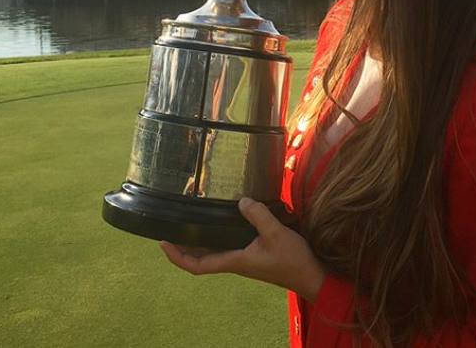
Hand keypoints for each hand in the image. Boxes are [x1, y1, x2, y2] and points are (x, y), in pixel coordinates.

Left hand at [158, 197, 325, 301]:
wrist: (312, 275)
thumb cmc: (294, 261)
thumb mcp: (276, 234)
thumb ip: (259, 216)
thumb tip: (242, 200)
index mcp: (235, 261)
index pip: (198, 266)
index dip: (178, 256)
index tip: (163, 243)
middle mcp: (235, 261)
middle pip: (201, 257)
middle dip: (184, 245)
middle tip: (171, 225)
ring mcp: (244, 257)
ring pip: (214, 250)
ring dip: (199, 240)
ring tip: (189, 220)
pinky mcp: (254, 252)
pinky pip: (228, 244)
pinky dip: (218, 234)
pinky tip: (222, 219)